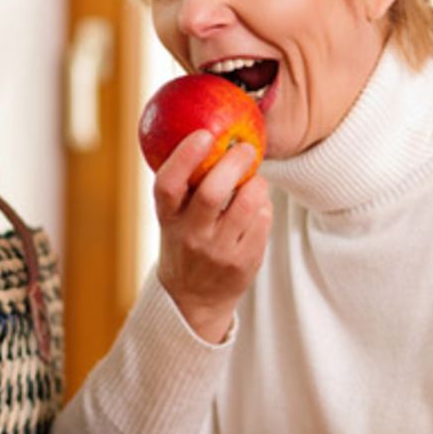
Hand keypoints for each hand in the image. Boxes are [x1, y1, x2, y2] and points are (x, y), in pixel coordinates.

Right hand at [153, 130, 271, 342]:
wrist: (193, 299)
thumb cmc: (185, 244)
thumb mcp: (173, 218)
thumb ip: (185, 186)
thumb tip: (211, 134)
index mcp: (168, 219)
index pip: (168, 184)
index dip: (185, 156)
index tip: (204, 134)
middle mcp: (190, 236)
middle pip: (212, 192)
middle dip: (234, 162)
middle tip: (245, 148)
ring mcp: (218, 251)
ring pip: (248, 204)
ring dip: (257, 184)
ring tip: (254, 181)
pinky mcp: (244, 261)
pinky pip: (263, 220)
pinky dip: (264, 206)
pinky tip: (256, 210)